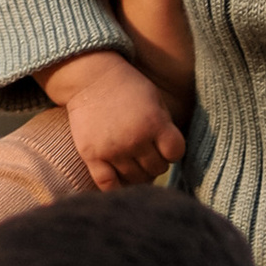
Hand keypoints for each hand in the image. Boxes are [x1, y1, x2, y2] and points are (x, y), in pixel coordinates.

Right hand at [43, 46, 186, 189]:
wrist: (90, 78)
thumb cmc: (127, 87)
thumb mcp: (155, 100)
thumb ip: (165, 127)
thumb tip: (171, 156)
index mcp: (154, 123)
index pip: (175, 153)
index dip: (173, 151)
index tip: (166, 145)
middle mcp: (135, 139)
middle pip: (157, 168)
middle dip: (156, 161)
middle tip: (148, 152)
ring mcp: (112, 150)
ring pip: (136, 179)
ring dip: (139, 173)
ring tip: (134, 160)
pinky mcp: (92, 155)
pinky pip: (108, 184)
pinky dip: (116, 187)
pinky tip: (120, 180)